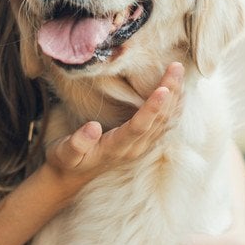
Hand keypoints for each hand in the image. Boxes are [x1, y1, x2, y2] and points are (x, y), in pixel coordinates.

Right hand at [43, 62, 184, 185]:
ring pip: (166, 121)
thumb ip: (77, 143)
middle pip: (159, 120)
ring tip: (179, 72)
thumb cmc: (66, 161)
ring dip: (175, 97)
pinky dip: (173, 106)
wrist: (72, 177)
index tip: (163, 90)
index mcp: (115, 149)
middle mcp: (134, 149)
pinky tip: (178, 90)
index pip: (139, 127)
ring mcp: (141, 147)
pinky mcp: (143, 143)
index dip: (152, 109)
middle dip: (170, 93)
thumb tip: (92, 127)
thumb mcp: (64, 153)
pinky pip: (165, 124)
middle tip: (176, 67)